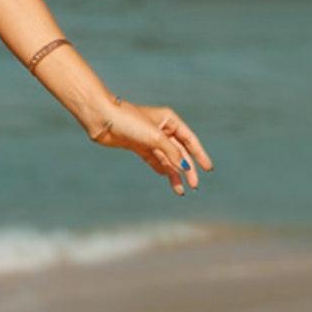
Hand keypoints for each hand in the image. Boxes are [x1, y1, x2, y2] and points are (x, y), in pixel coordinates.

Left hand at [89, 95, 213, 195]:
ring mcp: (149, 138)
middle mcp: (161, 128)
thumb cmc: (129, 122)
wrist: (103, 120)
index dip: (200, 154)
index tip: (208, 169)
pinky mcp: (138, 146)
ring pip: (166, 159)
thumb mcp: (155, 138)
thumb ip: (172, 153)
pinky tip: (167, 178)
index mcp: (170, 120)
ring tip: (180, 190)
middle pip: (180, 152)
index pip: (190, 140)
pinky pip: (154, 160)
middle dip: (187, 169)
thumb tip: (186, 168)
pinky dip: (160, 168)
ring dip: (174, 173)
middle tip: (194, 185)